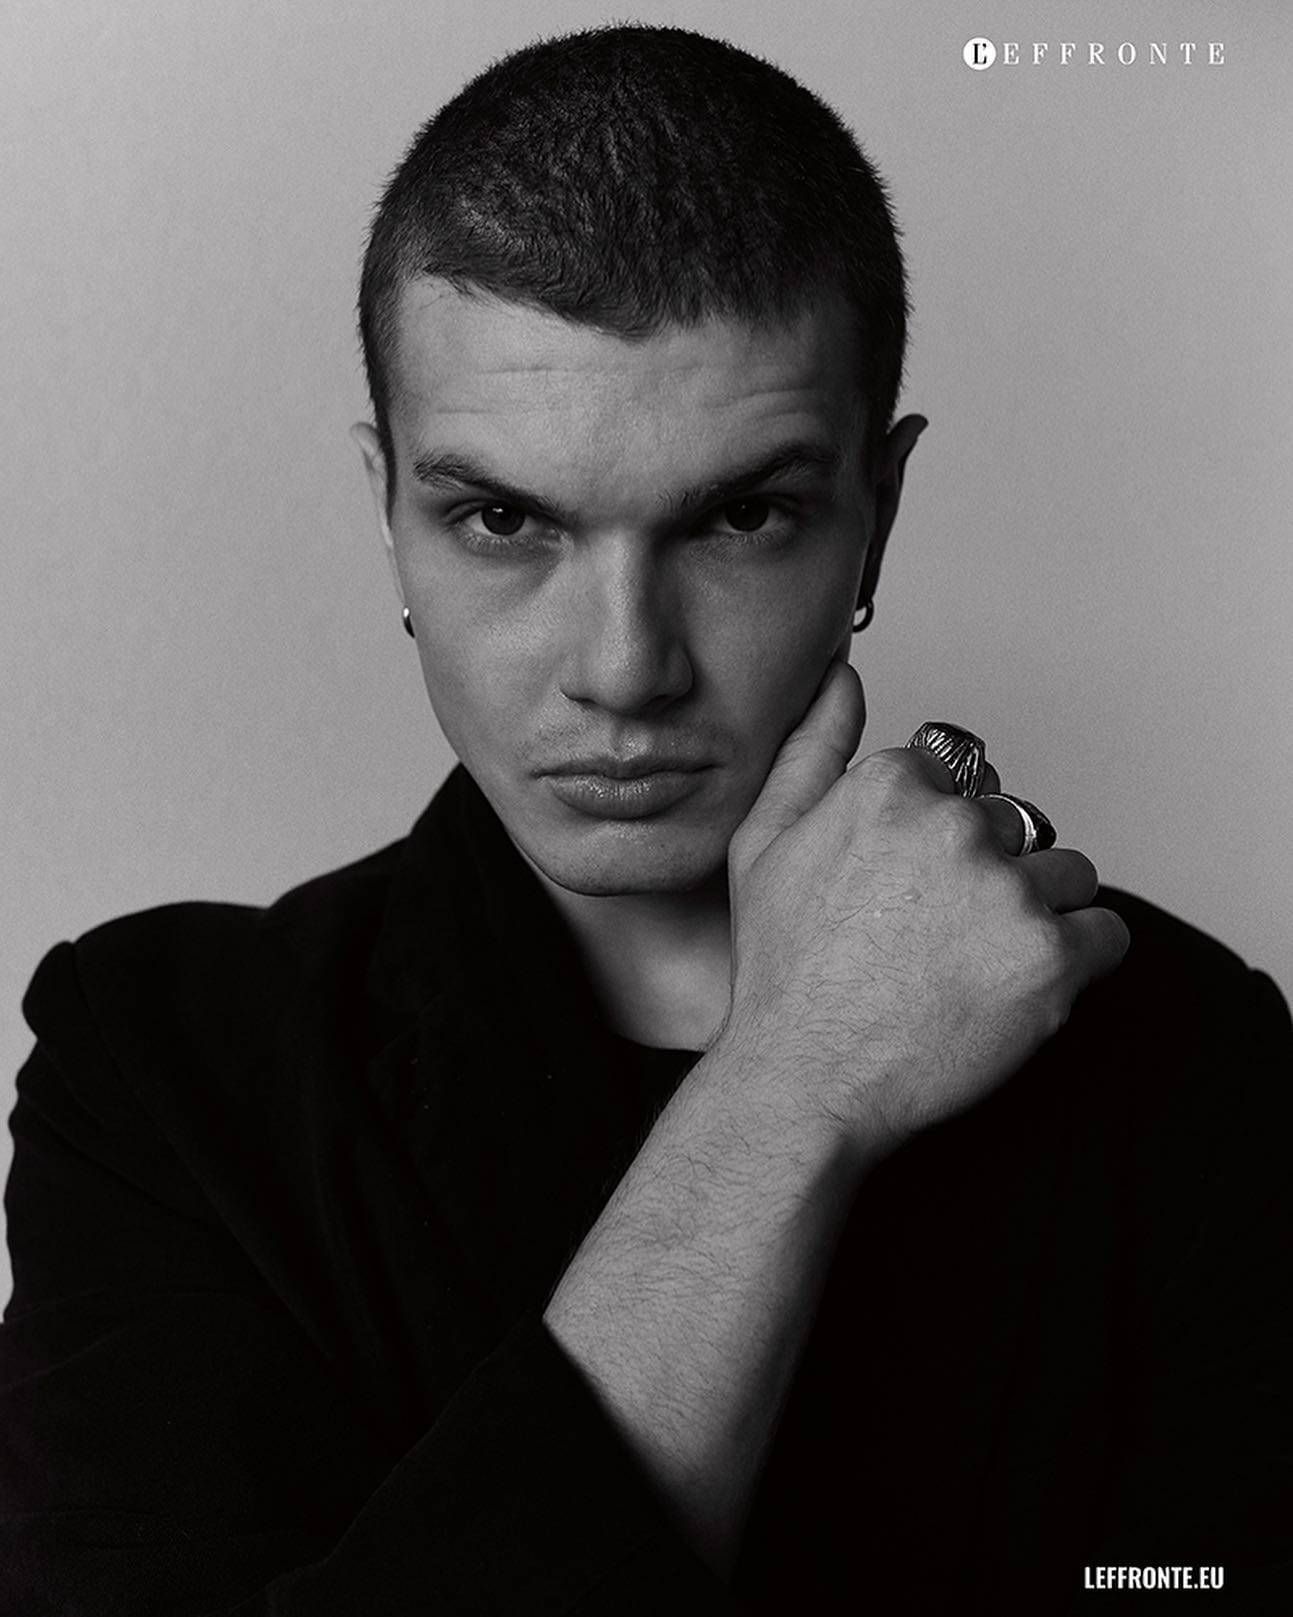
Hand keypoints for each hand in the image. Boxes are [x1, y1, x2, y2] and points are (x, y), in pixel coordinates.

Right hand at [718, 659, 1129, 1157]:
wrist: (804, 1080)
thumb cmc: (784, 970)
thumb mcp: (764, 842)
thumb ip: (813, 749)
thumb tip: (845, 677)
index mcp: (889, 788)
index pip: (958, 779)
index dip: (936, 838)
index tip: (910, 889)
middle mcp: (953, 827)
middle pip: (1015, 824)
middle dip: (988, 873)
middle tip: (934, 937)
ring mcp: (1006, 892)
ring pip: (1067, 873)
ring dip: (1037, 911)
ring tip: (974, 963)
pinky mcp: (1051, 958)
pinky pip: (1106, 932)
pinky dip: (1077, 960)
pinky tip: (1014, 986)